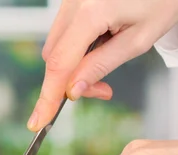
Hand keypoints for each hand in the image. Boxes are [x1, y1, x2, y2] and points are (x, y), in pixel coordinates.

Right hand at [28, 0, 177, 131]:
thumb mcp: (138, 40)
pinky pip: (63, 32)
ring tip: (105, 60)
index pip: (60, 64)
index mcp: (91, 12)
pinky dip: (75, 47)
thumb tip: (73, 90)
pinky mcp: (72, 0)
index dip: (48, 97)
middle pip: (53, 57)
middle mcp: (74, 3)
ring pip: (55, 45)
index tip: (39, 120)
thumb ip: (101, 65)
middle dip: (70, 80)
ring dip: (72, 64)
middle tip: (102, 90)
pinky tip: (99, 43)